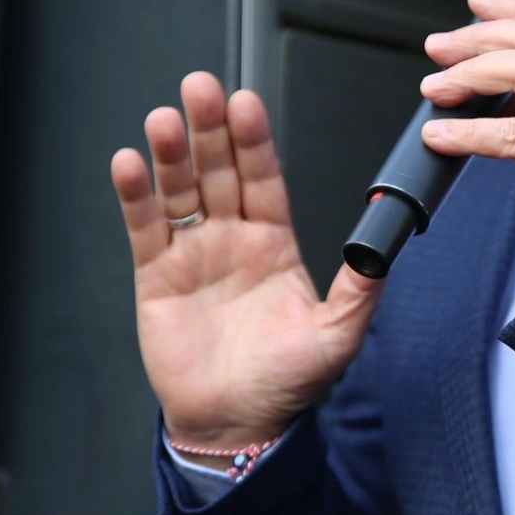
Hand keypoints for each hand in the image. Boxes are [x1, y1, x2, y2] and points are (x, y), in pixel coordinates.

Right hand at [111, 73, 382, 452]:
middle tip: (200, 88)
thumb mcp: (337, 335)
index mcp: (274, 243)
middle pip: (218, 171)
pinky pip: (145, 228)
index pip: (264, 177)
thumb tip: (385, 248)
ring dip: (171, 153)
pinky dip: (135, 195)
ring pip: (180, 190)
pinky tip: (130, 163)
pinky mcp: (155, 277)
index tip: (246, 104)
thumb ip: (360, 289)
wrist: (236, 426)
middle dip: (210, 129)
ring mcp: (193, 254)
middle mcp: (232, 239)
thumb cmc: (287, 382)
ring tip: (163, 119)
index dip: (254, 141)